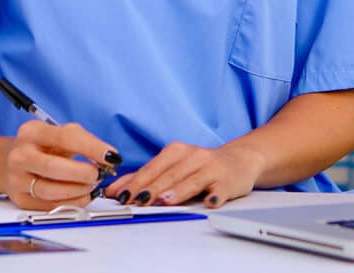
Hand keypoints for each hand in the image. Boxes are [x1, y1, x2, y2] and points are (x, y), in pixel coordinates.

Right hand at [3, 121, 121, 210]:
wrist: (6, 162)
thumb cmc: (40, 147)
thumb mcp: (57, 134)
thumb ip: (83, 141)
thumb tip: (109, 158)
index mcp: (32, 132)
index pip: (65, 138)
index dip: (92, 148)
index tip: (111, 157)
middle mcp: (20, 155)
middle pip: (55, 168)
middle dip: (83, 173)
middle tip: (99, 174)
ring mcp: (17, 179)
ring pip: (51, 191)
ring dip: (79, 191)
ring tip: (92, 185)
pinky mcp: (20, 199)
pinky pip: (50, 206)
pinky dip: (72, 203)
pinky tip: (82, 196)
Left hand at [104, 141, 265, 208]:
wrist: (238, 159)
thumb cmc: (200, 166)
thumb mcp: (172, 166)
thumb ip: (145, 178)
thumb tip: (114, 190)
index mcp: (176, 152)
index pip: (152, 168)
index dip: (136, 182)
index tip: (121, 195)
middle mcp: (193, 156)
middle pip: (169, 175)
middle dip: (152, 188)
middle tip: (136, 201)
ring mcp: (211, 168)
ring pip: (192, 180)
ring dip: (179, 190)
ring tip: (166, 200)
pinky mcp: (228, 181)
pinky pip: (221, 189)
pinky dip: (215, 195)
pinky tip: (210, 201)